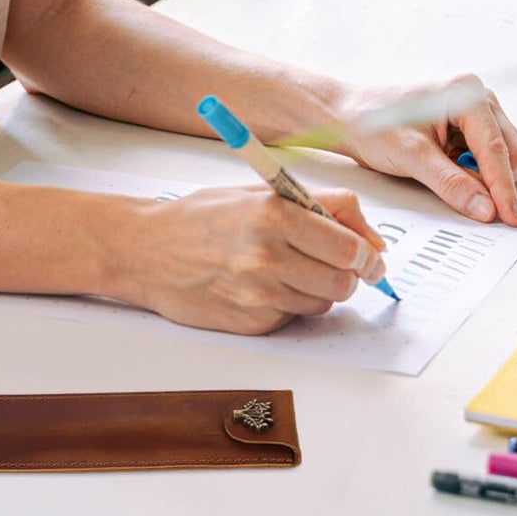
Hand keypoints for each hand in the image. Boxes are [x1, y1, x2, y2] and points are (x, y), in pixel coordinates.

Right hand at [116, 186, 387, 335]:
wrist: (146, 251)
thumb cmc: (199, 218)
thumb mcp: (257, 193)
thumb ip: (318, 206)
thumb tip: (370, 239)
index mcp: (273, 214)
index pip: (350, 246)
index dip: (366, 253)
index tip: (369, 254)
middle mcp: (267, 256)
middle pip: (345, 281)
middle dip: (349, 274)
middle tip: (336, 264)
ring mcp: (259, 294)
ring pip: (324, 302)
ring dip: (317, 289)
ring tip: (286, 269)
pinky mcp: (252, 322)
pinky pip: (294, 317)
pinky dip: (288, 303)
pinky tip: (260, 286)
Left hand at [333, 75, 516, 226]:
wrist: (344, 116)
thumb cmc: (371, 124)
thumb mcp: (410, 156)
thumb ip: (450, 183)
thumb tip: (487, 210)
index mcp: (466, 94)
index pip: (497, 149)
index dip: (505, 189)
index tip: (511, 219)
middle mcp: (478, 99)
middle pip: (513, 153)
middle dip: (496, 180)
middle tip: (462, 194)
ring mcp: (476, 114)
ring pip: (504, 158)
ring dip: (483, 177)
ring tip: (440, 171)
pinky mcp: (468, 129)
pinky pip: (486, 160)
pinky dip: (472, 173)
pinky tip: (441, 167)